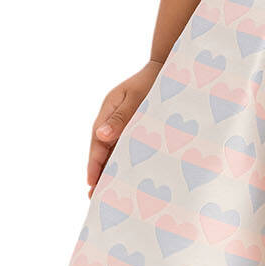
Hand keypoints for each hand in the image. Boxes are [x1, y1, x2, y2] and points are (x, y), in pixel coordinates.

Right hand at [87, 60, 162, 193]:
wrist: (173, 68)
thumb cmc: (154, 80)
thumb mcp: (137, 96)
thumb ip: (121, 116)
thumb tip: (101, 135)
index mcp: (108, 109)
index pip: (98, 141)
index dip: (94, 163)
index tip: (91, 182)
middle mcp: (113, 119)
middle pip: (103, 150)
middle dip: (99, 173)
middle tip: (94, 197)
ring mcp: (124, 123)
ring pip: (115, 151)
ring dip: (112, 170)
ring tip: (109, 194)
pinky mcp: (137, 126)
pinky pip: (129, 147)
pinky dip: (126, 162)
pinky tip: (129, 178)